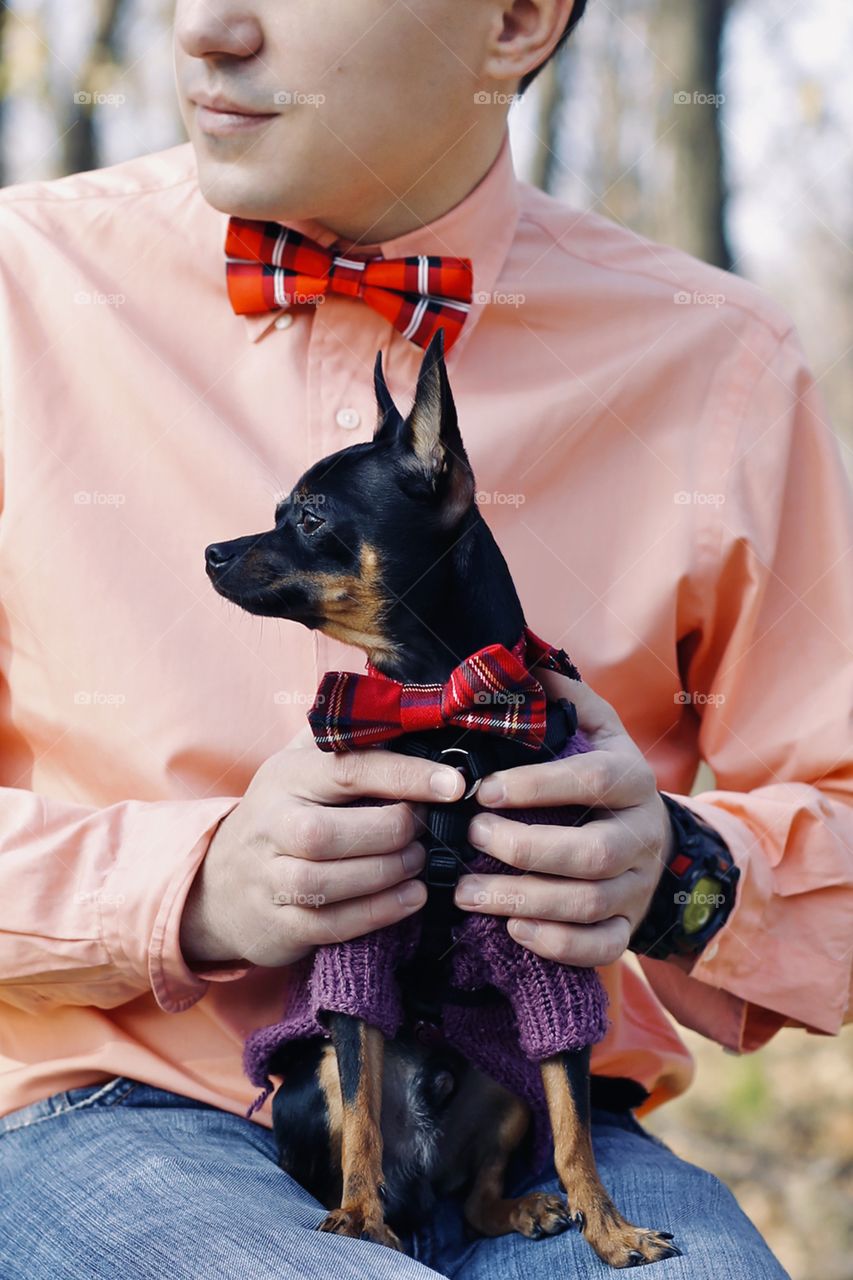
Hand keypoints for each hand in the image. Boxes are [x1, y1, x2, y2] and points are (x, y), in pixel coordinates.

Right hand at [179, 744, 463, 967]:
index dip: (404, 775)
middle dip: (392, 832)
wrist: (222, 883)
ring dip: (388, 873)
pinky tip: (410, 897)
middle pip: (329, 833)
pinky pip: (333, 924)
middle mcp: (271, 826)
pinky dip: (379, 912)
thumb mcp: (301, 766)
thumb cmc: (283, 813)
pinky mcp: (280, 924)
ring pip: (329, 881)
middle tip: (426, 830)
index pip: (346, 770)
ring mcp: (270, 878)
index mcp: (286, 777)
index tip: (452, 784)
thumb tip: (409, 708)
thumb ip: (347, 738)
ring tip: (417, 861)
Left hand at [454, 670, 674, 966]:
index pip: (591, 781)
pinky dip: (557, 943)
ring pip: (590, 903)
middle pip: (591, 853)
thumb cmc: (602, 775)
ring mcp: (638, 884)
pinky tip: (513, 928)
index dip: (537, 787)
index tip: (482, 790)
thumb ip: (564, 699)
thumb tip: (524, 663)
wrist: (651, 834)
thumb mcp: (595, 729)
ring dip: (524, 899)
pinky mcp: (629, 925)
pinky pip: (601, 946)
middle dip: (524, 850)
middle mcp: (642, 833)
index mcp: (631, 778)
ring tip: (466, 892)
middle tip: (471, 839)